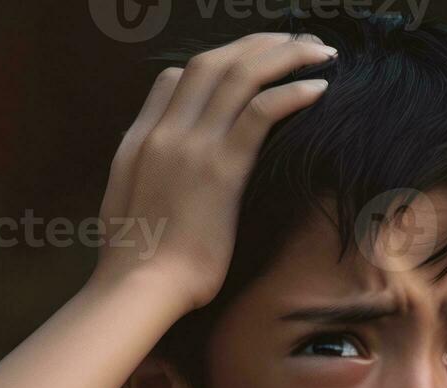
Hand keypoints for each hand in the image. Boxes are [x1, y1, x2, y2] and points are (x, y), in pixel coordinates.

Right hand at [91, 33, 336, 312]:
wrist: (139, 286)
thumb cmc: (137, 263)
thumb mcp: (127, 207)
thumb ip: (143, 177)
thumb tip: (160, 176)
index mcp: (140, 139)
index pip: (173, 78)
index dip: (216, 64)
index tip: (251, 66)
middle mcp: (165, 132)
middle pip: (211, 62)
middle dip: (257, 44)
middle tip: (295, 43)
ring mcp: (192, 146)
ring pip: (240, 75)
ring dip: (284, 55)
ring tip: (318, 52)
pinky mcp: (222, 169)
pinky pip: (261, 112)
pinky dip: (292, 92)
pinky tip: (319, 88)